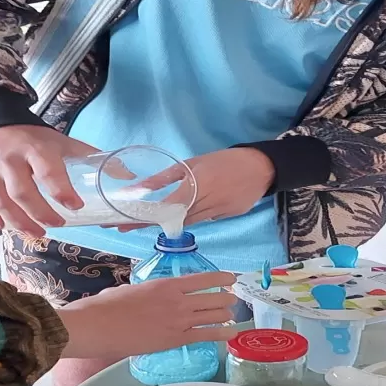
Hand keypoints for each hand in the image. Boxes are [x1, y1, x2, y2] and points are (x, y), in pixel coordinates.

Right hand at [0, 125, 97, 235]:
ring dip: (18, 223)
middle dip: (40, 214)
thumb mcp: (56, 139)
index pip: (48, 171)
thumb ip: (85, 156)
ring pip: (0, 202)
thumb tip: (125, 174)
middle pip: (22, 194)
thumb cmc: (26, 135)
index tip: (75, 206)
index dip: (62, 191)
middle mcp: (8, 157)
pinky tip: (1, 228)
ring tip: (34, 233)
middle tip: (56, 226)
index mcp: (34, 147)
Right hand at [57, 272, 237, 359]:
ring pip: (213, 315)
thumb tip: (150, 298)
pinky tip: (231, 333)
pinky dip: (220, 334)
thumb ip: (148, 294)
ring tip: (232, 314)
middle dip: (225, 298)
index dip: (220, 278)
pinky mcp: (174, 340)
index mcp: (166, 285)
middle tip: (231, 299)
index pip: (202, 278)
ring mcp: (178, 321)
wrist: (97, 326)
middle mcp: (177, 301)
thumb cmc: (106, 306)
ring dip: (225, 314)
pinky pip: (204, 335)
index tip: (230, 278)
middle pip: (213, 297)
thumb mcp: (131, 290)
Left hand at [124, 148, 273, 230]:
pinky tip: (181, 215)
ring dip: (168, 223)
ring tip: (147, 221)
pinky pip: (202, 220)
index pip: (164, 208)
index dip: (143, 219)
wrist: (262, 167)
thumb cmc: (224, 160)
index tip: (123, 225)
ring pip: (187, 223)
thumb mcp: (192, 163)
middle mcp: (205, 202)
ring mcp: (217, 213)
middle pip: (172, 220)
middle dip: (149, 223)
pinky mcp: (225, 217)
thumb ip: (166, 177)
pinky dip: (189, 218)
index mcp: (197, 185)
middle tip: (126, 225)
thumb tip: (140, 188)